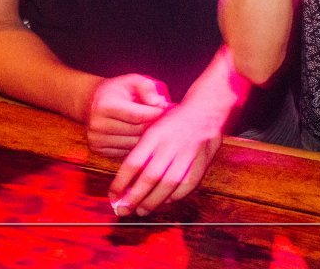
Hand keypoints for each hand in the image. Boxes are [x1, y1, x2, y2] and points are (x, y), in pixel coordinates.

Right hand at [87, 74, 171, 157]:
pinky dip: (136, 145)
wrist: (94, 102)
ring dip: (146, 137)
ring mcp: (96, 139)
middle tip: (167, 120)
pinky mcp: (98, 150)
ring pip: (132, 144)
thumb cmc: (120, 90)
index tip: (168, 109)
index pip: (138, 116)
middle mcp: (97, 124)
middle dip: (153, 125)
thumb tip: (159, 103)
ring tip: (156, 127)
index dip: (156, 113)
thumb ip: (147, 87)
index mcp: (105, 105)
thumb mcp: (133, 80)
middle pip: (136, 131)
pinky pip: (125, 152)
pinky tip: (142, 135)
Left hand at [107, 98, 225, 216]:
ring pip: (170, 182)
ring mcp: (188, 152)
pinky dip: (177, 195)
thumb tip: (125, 182)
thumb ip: (141, 151)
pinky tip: (167, 200)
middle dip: (135, 197)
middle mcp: (171, 143)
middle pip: (151, 176)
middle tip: (124, 210)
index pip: (134, 162)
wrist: (206, 108)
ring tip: (142, 210)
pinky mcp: (203, 159)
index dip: (121, 183)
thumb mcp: (153, 128)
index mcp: (155, 134)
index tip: (113, 196)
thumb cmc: (174, 121)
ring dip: (154, 200)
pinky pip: (189, 183)